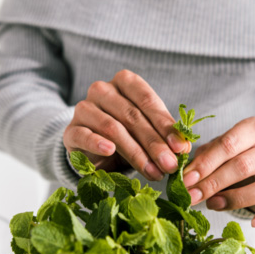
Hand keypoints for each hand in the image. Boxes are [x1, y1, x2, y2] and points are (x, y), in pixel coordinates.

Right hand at [63, 70, 190, 179]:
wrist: (94, 144)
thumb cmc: (127, 132)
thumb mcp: (148, 128)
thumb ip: (163, 133)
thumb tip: (183, 148)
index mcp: (125, 81)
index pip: (148, 101)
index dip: (166, 125)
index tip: (181, 148)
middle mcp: (103, 90)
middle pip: (133, 116)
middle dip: (155, 144)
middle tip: (170, 165)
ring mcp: (84, 108)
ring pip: (113, 128)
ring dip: (136, 153)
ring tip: (153, 172)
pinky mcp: (71, 130)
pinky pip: (84, 135)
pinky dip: (97, 143)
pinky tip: (110, 151)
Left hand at [182, 116, 254, 228]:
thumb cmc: (233, 153)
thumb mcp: (217, 149)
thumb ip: (203, 158)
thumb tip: (186, 176)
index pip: (230, 143)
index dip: (206, 163)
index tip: (187, 179)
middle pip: (245, 164)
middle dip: (214, 182)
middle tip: (193, 195)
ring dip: (236, 198)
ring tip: (213, 204)